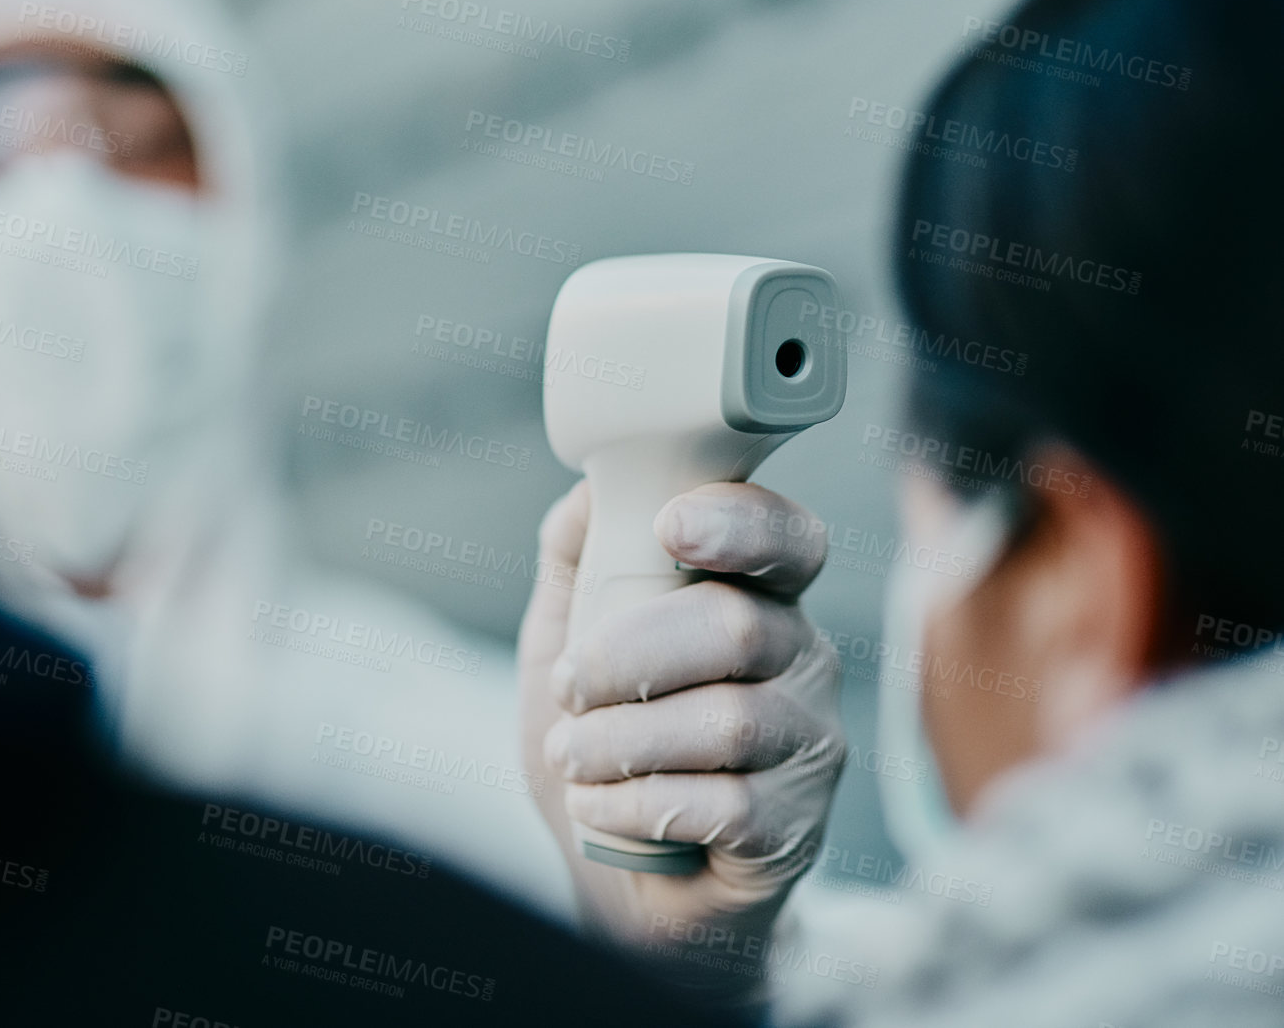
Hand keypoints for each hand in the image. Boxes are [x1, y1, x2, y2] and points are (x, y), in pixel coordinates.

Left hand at [518, 479, 842, 986]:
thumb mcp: (565, 646)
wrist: (623, 882)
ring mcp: (808, 747)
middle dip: (629, 654)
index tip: (669, 528)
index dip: (739, 524)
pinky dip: (638, 802)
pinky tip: (598, 806)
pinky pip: (728, 806)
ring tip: (571, 756)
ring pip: (730, 722)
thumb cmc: (604, 746)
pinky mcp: (795, 828)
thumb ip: (576, 564)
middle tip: (569, 689)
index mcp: (758, 601)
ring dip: (623, 739)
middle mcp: (803, 663)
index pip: (787, 540)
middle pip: (740, 628)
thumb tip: (586, 491)